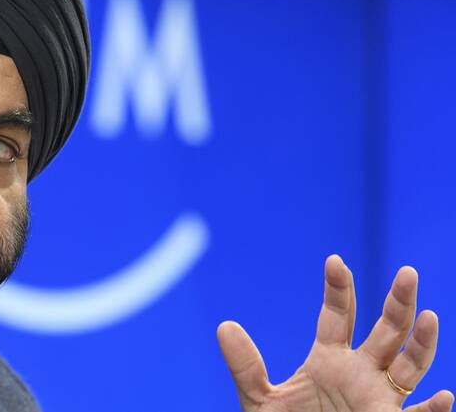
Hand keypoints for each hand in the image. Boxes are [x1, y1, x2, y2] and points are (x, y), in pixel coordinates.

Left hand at [218, 255, 452, 411]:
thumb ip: (245, 367)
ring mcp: (378, 398)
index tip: (334, 260)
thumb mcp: (259, 400)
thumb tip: (223, 326)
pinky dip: (432, 410)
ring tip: (428, 317)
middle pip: (386, 331)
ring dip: (422, 344)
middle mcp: (360, 373)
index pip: (338, 316)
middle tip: (408, 272)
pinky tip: (444, 397)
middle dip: (398, 303)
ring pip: (409, 366)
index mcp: (328, 360)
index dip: (338, 288)